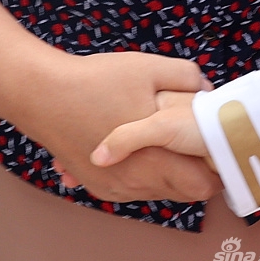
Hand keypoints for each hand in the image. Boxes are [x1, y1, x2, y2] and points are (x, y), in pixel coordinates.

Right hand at [22, 51, 219, 203]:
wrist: (43, 96)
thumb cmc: (95, 80)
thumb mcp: (148, 67)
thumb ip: (185, 77)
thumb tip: (206, 89)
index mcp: (154, 159)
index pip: (202, 185)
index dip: (216, 167)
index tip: (216, 146)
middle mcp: (136, 182)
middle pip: (183, 193)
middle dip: (195, 170)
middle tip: (198, 142)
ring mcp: (115, 188)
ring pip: (157, 192)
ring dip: (169, 174)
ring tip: (171, 144)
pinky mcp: (98, 186)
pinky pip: (133, 191)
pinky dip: (144, 176)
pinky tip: (144, 151)